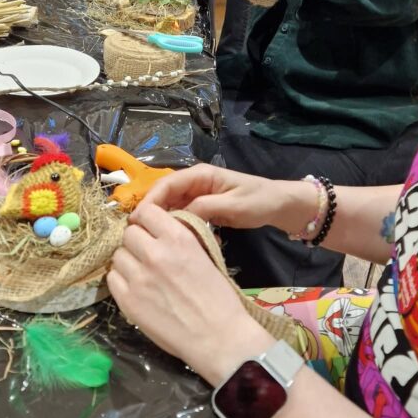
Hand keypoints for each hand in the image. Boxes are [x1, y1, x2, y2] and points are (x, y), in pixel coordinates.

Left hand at [107, 204, 271, 383]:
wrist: (217, 337)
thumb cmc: (218, 298)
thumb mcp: (204, 256)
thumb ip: (179, 239)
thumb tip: (160, 230)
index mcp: (178, 238)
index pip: (147, 212)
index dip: (146, 220)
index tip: (149, 229)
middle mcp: (155, 253)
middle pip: (129, 233)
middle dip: (136, 241)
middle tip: (146, 254)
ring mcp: (138, 277)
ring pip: (117, 255)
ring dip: (127, 260)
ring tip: (140, 272)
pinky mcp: (127, 300)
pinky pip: (112, 278)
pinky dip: (121, 280)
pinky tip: (135, 287)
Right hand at [136, 163, 319, 234]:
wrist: (279, 205)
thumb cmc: (259, 200)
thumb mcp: (234, 205)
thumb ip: (206, 207)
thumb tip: (180, 216)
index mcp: (200, 175)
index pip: (166, 184)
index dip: (150, 201)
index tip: (138, 220)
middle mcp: (195, 183)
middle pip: (164, 196)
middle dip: (152, 214)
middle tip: (141, 235)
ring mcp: (197, 195)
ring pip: (172, 208)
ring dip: (166, 223)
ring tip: (158, 241)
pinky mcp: (202, 208)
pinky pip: (184, 217)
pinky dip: (181, 229)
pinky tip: (183, 242)